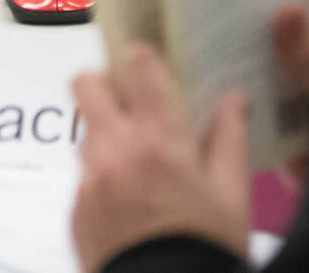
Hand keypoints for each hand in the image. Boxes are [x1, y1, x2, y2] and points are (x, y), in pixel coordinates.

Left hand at [72, 44, 250, 271]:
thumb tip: (233, 101)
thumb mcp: (233, 194)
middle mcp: (114, 150)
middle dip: (105, 87)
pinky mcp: (75, 210)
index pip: (134, 64)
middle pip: (85, 84)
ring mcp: (89, 180)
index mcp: (158, 139)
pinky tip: (130, 208)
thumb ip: (228, 139)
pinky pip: (83, 178)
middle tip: (131, 109)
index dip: (141, 62)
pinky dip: (103, 182)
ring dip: (107, 139)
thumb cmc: (208, 246)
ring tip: (141, 171)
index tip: (152, 74)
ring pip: (86, 134)